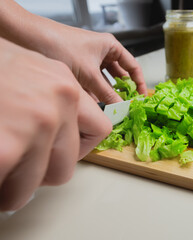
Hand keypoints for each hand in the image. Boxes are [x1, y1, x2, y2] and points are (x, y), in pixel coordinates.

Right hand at [0, 38, 111, 210]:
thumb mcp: (29, 71)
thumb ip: (51, 100)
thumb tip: (60, 134)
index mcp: (65, 84)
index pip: (99, 129)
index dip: (78, 149)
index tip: (60, 155)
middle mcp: (59, 102)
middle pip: (68, 164)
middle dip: (41, 173)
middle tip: (20, 169)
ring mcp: (36, 124)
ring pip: (40, 182)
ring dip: (17, 186)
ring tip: (2, 174)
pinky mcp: (8, 148)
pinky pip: (12, 190)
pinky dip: (0, 190)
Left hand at [44, 26, 147, 102]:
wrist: (31, 39)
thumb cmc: (62, 46)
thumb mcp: (89, 74)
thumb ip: (106, 93)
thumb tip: (120, 108)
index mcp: (111, 47)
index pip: (132, 66)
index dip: (139, 82)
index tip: (141, 97)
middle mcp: (102, 52)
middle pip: (119, 75)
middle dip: (122, 91)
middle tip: (125, 106)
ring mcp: (90, 60)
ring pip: (105, 80)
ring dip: (107, 94)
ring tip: (110, 109)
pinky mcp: (79, 67)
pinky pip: (92, 82)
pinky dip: (94, 93)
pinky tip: (94, 106)